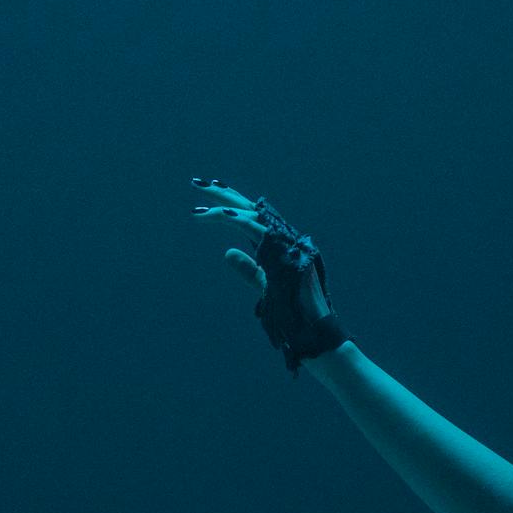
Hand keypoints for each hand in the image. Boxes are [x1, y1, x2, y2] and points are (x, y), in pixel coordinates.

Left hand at [189, 178, 348, 373]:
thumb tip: (227, 252)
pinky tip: (218, 213)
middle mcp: (285, 238)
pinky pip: (257, 228)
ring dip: (224, 206)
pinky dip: (237, 219)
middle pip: (250, 208)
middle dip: (224, 195)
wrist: (314, 330)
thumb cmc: (294, 314)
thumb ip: (248, 269)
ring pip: (251, 214)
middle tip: (198, 182)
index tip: (212, 193)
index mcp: (280, 246)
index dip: (233, 204)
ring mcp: (286, 242)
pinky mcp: (284, 250)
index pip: (253, 218)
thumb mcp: (266, 287)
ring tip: (200, 202)